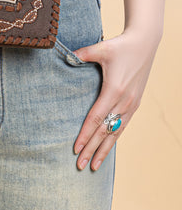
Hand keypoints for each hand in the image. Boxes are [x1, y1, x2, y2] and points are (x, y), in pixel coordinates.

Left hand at [72, 29, 160, 170]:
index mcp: (114, 90)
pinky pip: (123, 126)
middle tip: (80, 165)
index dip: (85, 135)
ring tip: (93, 166)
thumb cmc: (120, 46)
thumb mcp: (100, 48)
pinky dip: (114, 140)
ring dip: (104, 150)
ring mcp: (131, 105)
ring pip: (116, 133)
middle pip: (105, 131)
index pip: (96, 118)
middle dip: (92, 149)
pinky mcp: (134, 104)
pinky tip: (107, 149)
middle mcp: (124, 102)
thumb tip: (66, 56)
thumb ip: (82, 54)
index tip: (75, 149)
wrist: (144, 43)